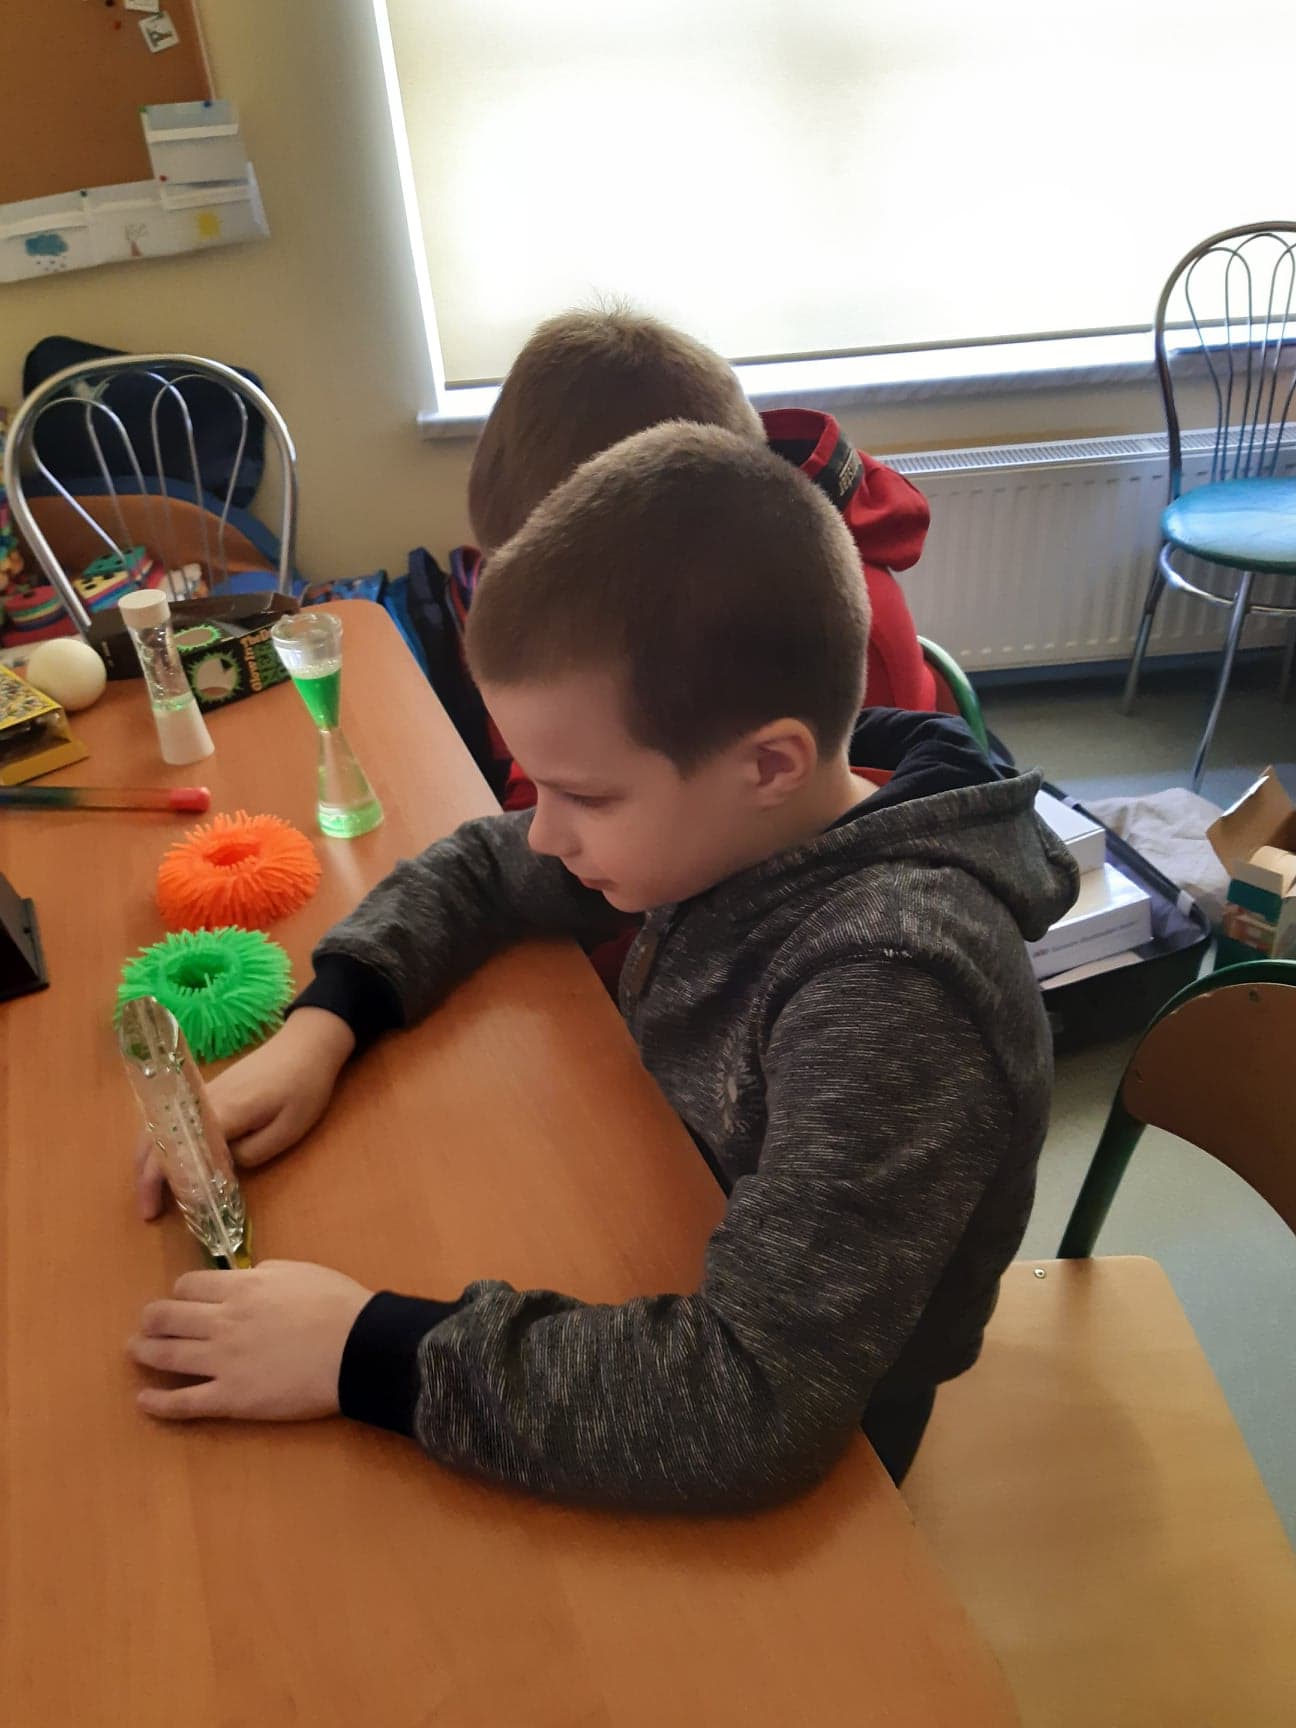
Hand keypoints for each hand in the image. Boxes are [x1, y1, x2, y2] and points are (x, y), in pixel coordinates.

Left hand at [129, 1260, 373, 1420]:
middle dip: (151, 1319)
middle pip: (168, 1316)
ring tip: (135, 1351)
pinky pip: (184, 1401)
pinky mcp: (231, 1398)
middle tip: (146, 1325)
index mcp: (241, 1288)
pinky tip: (143, 1400)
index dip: (180, 1292)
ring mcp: (223, 1361)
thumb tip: (247, 1277)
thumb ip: (265, 1273)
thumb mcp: (300, 1271)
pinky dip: (158, 1402)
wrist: (358, 1349)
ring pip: (167, 1354)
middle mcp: (223, 1321)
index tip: (181, 1299)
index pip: (189, 1285)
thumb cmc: (336, 1304)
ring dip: (145, 1351)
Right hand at [136, 1008, 356, 1220]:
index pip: (180, 1150)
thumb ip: (253, 1153)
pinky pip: (171, 1121)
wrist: (307, 1043)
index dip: (168, 1182)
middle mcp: (201, 1102)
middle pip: (158, 1138)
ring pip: (158, 1128)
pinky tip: (163, 1164)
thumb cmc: (304, 1086)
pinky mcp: (206, 1093)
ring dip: (147, 1161)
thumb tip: (222, 1167)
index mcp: (221, 1112)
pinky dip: (159, 1145)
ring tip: (150, 1194)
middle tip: (147, 1212)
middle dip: (146, 1178)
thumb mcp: (289, 1130)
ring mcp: (201, 1095)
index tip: (161, 1210)